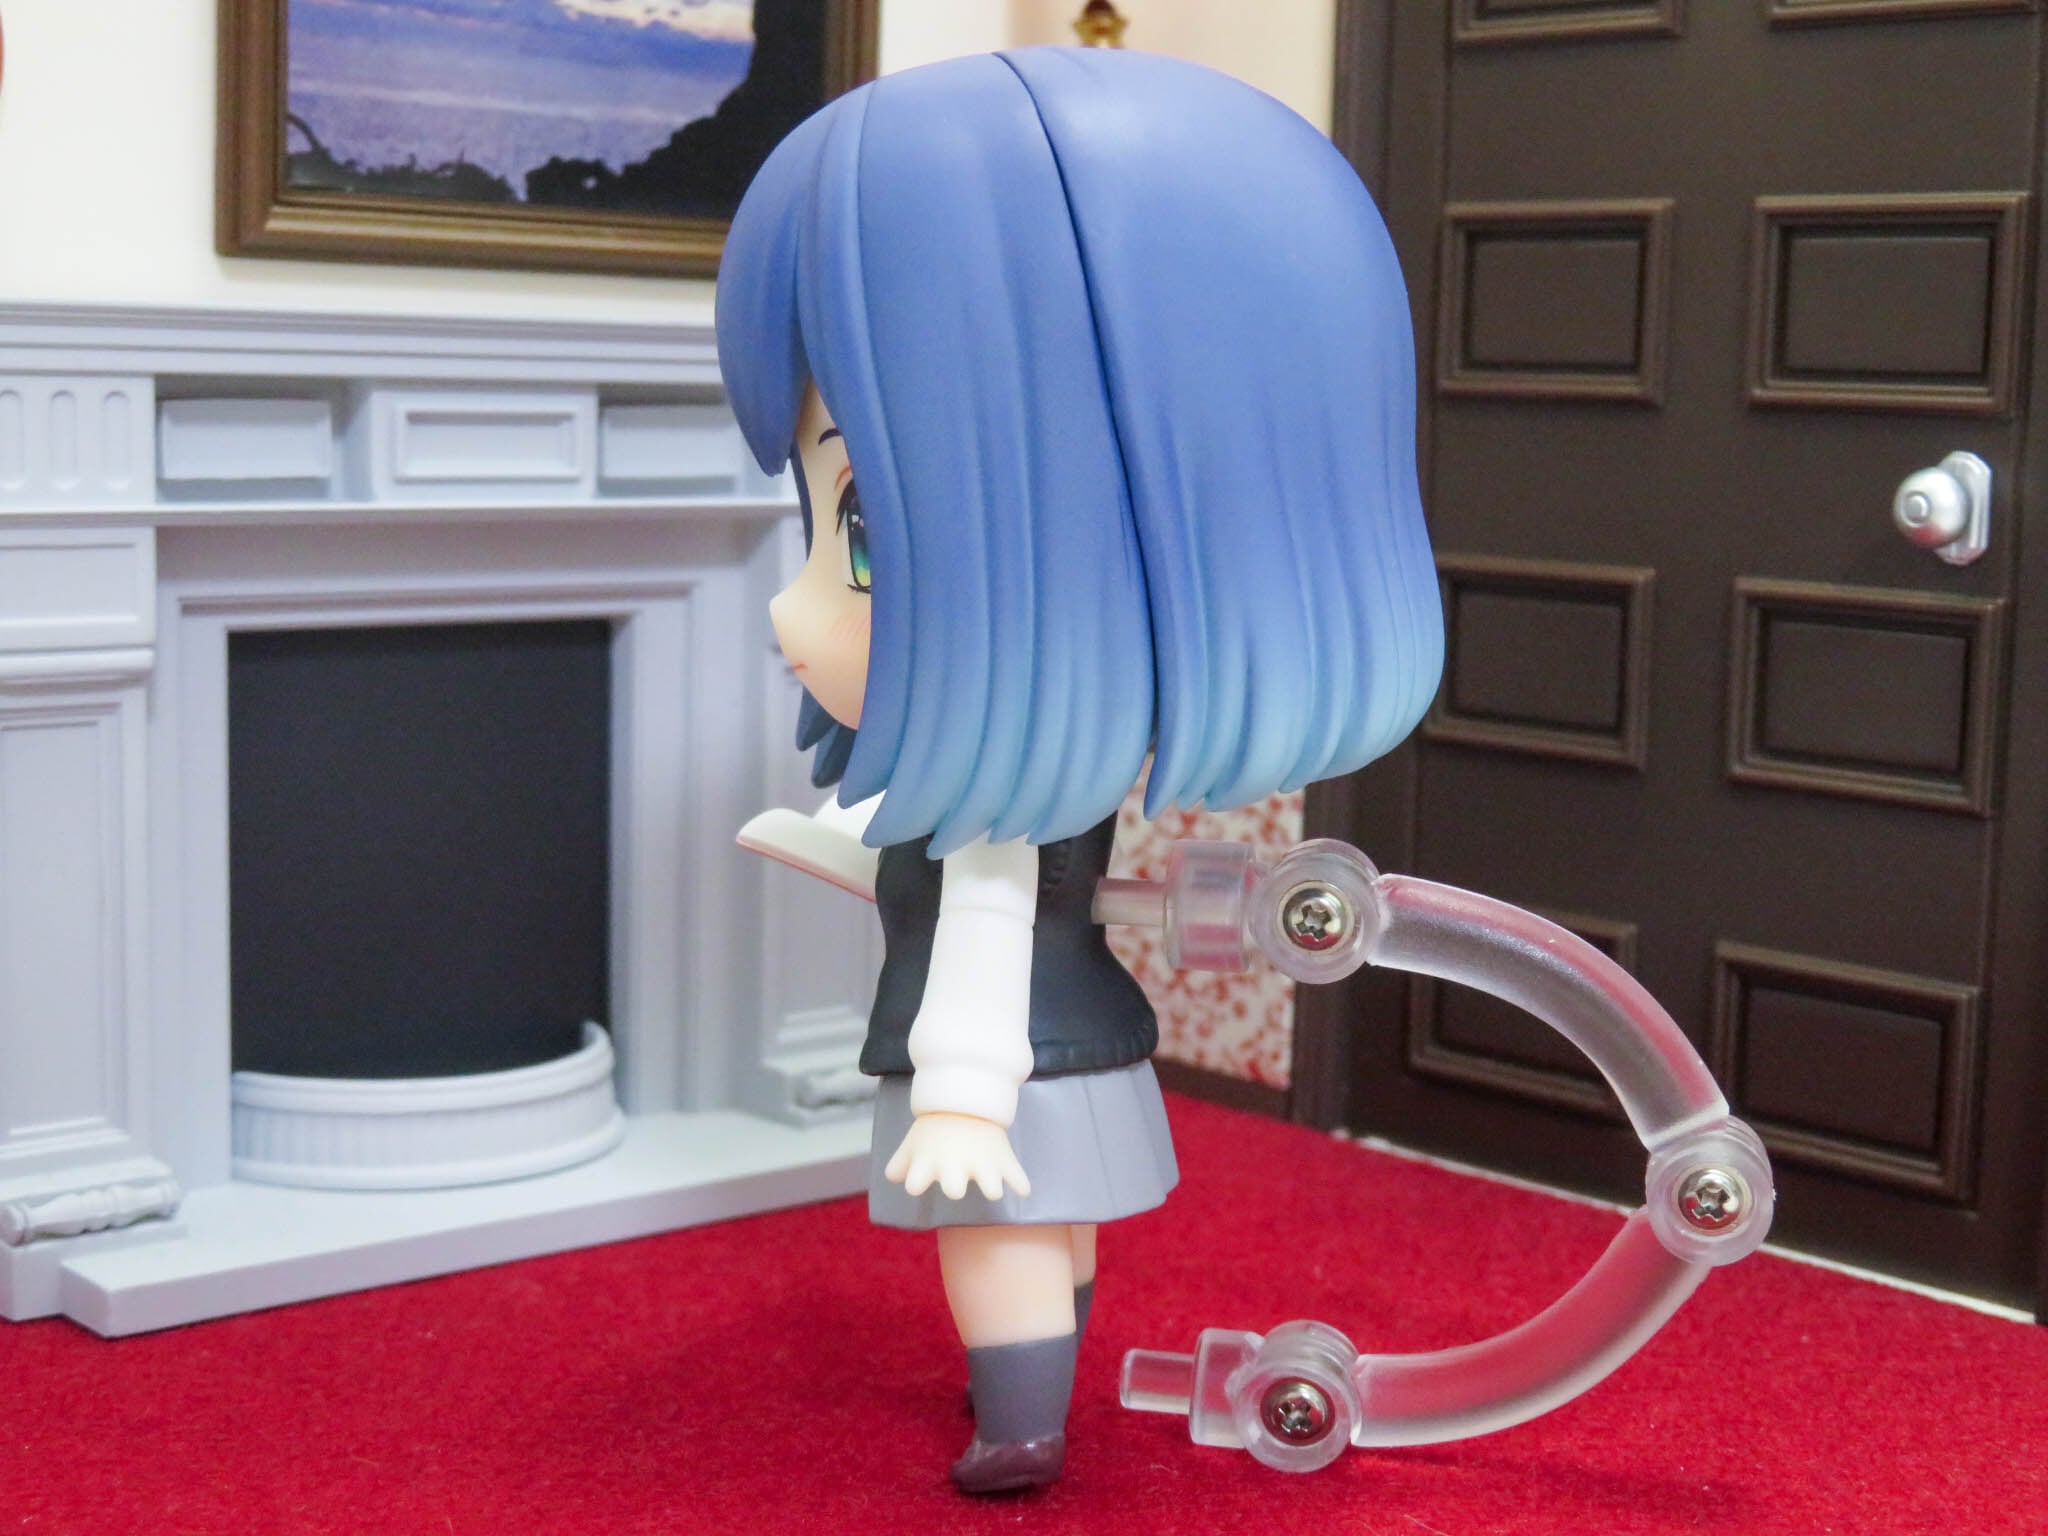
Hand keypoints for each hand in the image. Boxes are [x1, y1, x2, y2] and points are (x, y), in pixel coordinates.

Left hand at [883, 1112, 1031, 1201]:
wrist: (966, 1100)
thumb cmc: (935, 1130)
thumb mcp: (913, 1144)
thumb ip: (900, 1164)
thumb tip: (894, 1178)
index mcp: (930, 1163)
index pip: (914, 1184)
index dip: (915, 1183)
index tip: (918, 1182)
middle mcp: (955, 1166)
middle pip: (953, 1189)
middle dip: (954, 1187)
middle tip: (955, 1184)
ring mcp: (981, 1164)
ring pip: (991, 1186)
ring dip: (991, 1188)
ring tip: (991, 1187)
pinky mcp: (1001, 1160)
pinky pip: (1016, 1175)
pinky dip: (1020, 1183)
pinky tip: (1022, 1190)